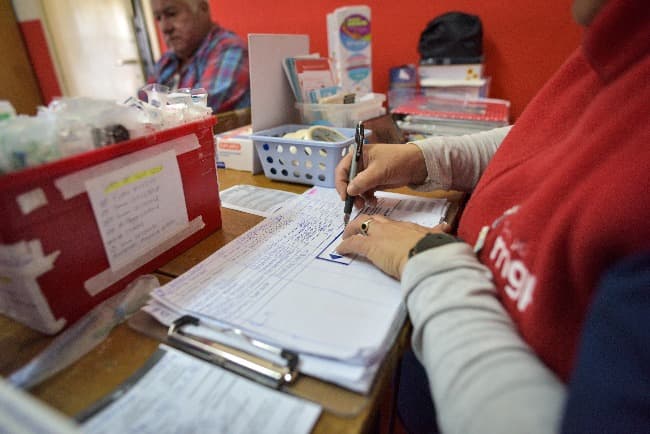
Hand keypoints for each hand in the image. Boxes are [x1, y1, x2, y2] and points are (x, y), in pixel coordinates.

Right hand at [334, 143, 427, 208]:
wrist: (418, 165)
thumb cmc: (399, 161)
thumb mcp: (379, 171)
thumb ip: (362, 181)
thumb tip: (349, 191)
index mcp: (358, 155)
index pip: (342, 170)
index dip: (341, 184)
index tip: (345, 196)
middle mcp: (360, 164)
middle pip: (347, 181)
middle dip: (351, 193)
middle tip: (356, 204)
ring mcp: (367, 173)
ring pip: (356, 188)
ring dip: (359, 198)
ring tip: (366, 204)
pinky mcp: (374, 181)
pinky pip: (365, 192)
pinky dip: (367, 198)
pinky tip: (373, 202)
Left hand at [337, 214, 451, 278]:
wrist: (427, 255)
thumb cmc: (433, 249)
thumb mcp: (436, 238)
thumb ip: (438, 232)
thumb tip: (446, 227)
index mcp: (407, 227)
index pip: (390, 223)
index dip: (382, 226)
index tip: (378, 229)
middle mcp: (391, 227)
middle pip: (372, 220)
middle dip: (362, 223)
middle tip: (355, 228)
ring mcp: (380, 235)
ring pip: (360, 226)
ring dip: (350, 231)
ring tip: (345, 237)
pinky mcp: (370, 246)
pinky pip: (353, 243)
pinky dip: (345, 246)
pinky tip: (340, 250)